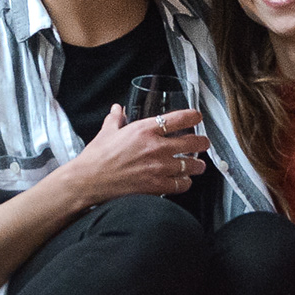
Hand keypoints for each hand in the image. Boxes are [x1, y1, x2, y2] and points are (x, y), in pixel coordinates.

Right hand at [58, 104, 207, 203]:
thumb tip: (118, 108)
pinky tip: (183, 181)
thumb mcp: (107, 131)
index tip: (197, 117)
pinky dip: (185, 182)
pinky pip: (181, 184)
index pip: (178, 119)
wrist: (90, 180)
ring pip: (190, 165)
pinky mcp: (157, 186)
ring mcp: (159, 167)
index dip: (192, 117)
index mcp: (144, 129)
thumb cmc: (97, 156)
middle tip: (204, 143)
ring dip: (196, 165)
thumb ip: (116, 118)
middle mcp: (156, 147)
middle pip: (191, 142)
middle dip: (202, 142)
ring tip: (198, 165)